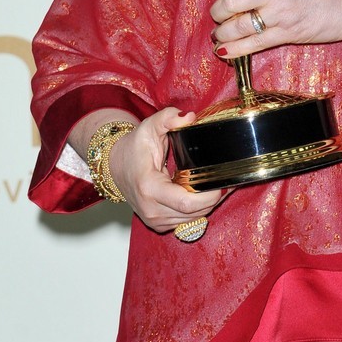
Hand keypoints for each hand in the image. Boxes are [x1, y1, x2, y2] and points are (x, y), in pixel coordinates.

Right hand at [108, 106, 226, 232]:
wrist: (115, 166)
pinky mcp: (158, 223)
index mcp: (149, 187)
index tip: (221, 182)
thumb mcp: (150, 126)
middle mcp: (151, 208)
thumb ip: (168, 118)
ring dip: (208, 205)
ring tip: (217, 186)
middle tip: (226, 181)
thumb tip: (189, 117)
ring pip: (193, 219)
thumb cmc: (134, 147)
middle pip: (194, 212)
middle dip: (214, 198)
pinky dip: (198, 210)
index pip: (187, 202)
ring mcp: (154, 219)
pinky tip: (202, 194)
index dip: (209, 196)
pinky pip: (186, 221)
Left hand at [210, 0, 341, 58]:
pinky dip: (234, 50)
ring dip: (222, 33)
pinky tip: (224, 50)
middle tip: (218, 13)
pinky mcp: (285, 36)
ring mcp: (280, 16)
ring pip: (238, 27)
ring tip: (219, 33)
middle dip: (218, 11)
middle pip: (232, 3)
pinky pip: (253, 45)